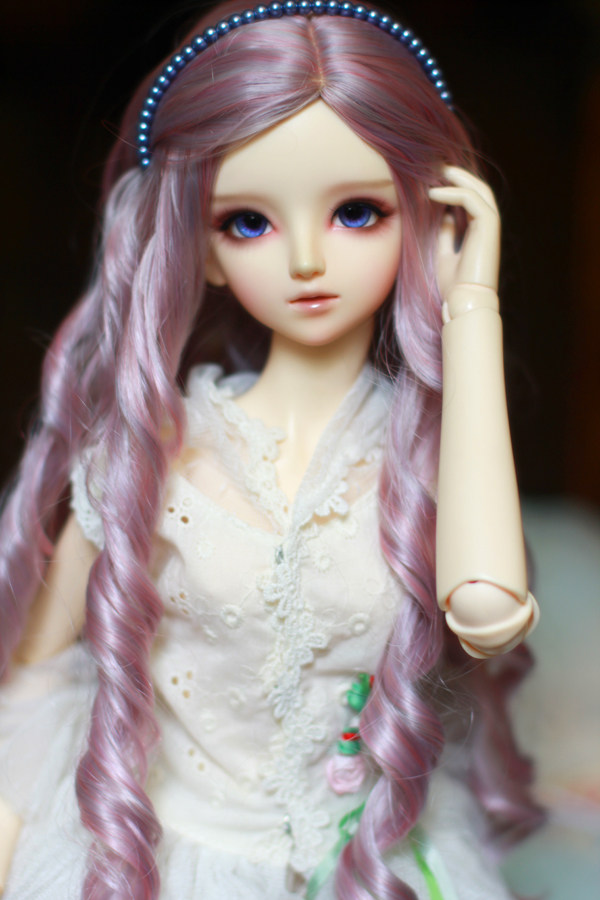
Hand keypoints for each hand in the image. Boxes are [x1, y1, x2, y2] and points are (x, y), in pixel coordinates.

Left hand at [429, 166, 500, 319]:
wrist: (464, 301)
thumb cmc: (454, 286)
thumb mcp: (445, 255)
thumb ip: (447, 234)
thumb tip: (444, 216)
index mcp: (479, 232)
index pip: (471, 201)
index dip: (455, 188)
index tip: (434, 181)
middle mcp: (487, 227)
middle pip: (478, 190)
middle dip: (459, 176)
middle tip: (438, 167)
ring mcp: (490, 226)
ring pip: (479, 190)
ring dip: (458, 178)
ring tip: (437, 172)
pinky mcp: (489, 227)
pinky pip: (472, 200)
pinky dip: (453, 193)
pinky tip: (433, 193)